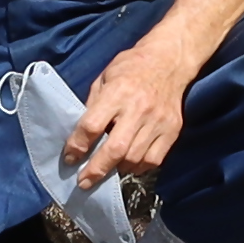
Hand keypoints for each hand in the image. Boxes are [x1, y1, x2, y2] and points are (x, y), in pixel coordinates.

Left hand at [65, 28, 192, 187]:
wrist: (170, 60)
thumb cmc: (132, 67)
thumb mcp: (104, 77)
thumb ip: (93, 105)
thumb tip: (81, 136)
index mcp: (118, 92)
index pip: (92, 126)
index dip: (78, 146)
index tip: (70, 158)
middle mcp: (139, 108)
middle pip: (115, 148)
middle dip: (96, 169)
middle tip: (84, 182)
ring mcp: (158, 121)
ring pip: (134, 158)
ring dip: (117, 169)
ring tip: (107, 170)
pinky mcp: (172, 129)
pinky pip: (154, 159)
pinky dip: (139, 167)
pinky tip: (129, 164)